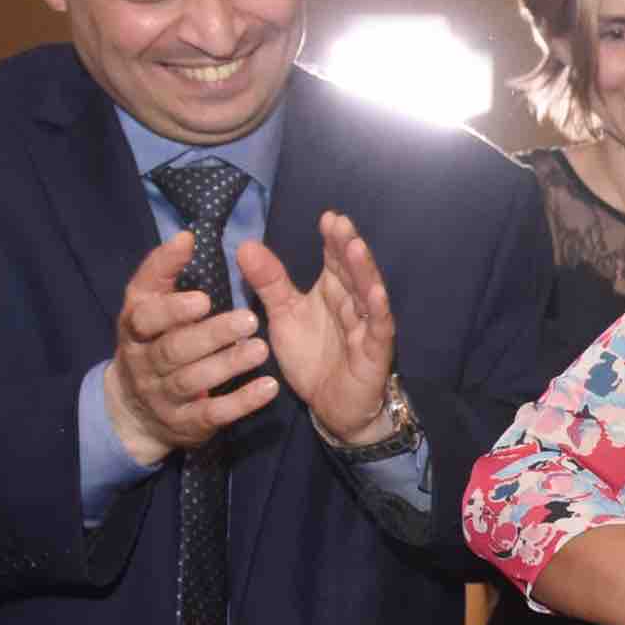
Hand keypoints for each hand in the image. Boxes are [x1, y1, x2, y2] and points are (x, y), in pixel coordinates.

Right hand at [99, 232, 277, 460]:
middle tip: (248, 319)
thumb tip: (186, 236)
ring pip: (193, 380)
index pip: (146, 318)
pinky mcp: (186, 423)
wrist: (135, 409)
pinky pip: (214, 413)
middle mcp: (144, 363)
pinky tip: (268, 387)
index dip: (172, 309)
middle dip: (210, 335)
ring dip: (228, 364)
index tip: (203, 298)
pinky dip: (242, 401)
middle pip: (174, 350)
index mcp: (135, 328)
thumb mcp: (148, 304)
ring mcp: (163, 396)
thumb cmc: (153, 340)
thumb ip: (164, 271)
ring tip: (261, 348)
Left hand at [244, 210, 397, 443]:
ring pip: (368, 294)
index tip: (327, 217)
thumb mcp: (284, 315)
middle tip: (340, 224)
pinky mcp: (374, 352)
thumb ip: (269, 282)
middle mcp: (353, 303)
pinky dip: (378, 311)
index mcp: (333, 291)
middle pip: (353, 270)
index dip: (332, 239)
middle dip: (348, 247)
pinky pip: (378, 329)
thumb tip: (246, 244)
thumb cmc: (313, 357)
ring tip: (356, 248)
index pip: (335, 259)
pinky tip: (376, 294)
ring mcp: (366, 326)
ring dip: (364, 271)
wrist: (331, 406)